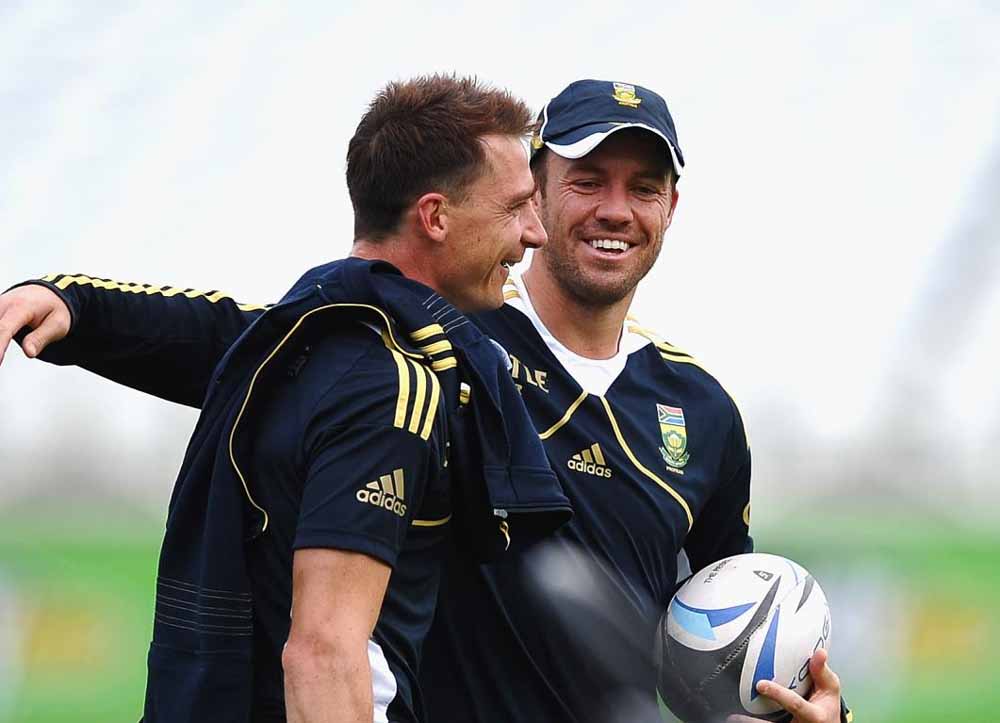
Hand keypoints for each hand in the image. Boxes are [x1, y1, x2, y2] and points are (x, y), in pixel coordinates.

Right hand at [0, 284, 70, 364]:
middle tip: (0, 362)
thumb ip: (41, 338)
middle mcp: (2, 304)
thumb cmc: (54, 310)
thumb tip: (29, 353)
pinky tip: (1, 348)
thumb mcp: (57, 324)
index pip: (4, 329)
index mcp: (21, 307)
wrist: (47, 293)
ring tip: (1, 358)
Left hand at [727, 648, 841, 722]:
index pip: (794, 704)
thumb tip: (820, 651)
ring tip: (730, 717)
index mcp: (813, 715)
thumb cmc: (826, 707)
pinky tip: (734, 716)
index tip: (760, 684)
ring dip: (748, 722)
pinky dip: (750, 720)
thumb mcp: (830, 690)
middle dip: (752, 722)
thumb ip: (822, 673)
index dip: (777, 694)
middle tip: (733, 715)